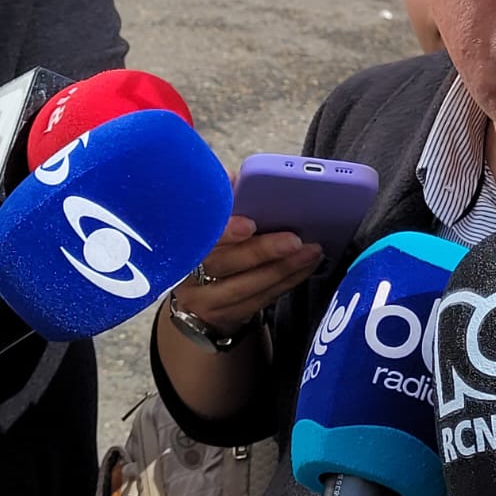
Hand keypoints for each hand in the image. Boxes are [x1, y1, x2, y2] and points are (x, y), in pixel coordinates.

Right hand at [171, 216, 321, 336]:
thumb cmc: (209, 247)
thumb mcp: (205, 223)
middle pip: (225, 264)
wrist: (197, 299)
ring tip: (312, 250)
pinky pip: (262, 300)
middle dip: (262, 251)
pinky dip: (288, 281)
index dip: (225, 231)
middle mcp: (189, 277)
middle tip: (294, 238)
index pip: (200, 237)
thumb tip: (236, 178)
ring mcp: (207, 302)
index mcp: (183, 245)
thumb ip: (219, 201)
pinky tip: (307, 266)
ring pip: (248, 287)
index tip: (249, 223)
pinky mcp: (229, 318)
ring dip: (285, 268)